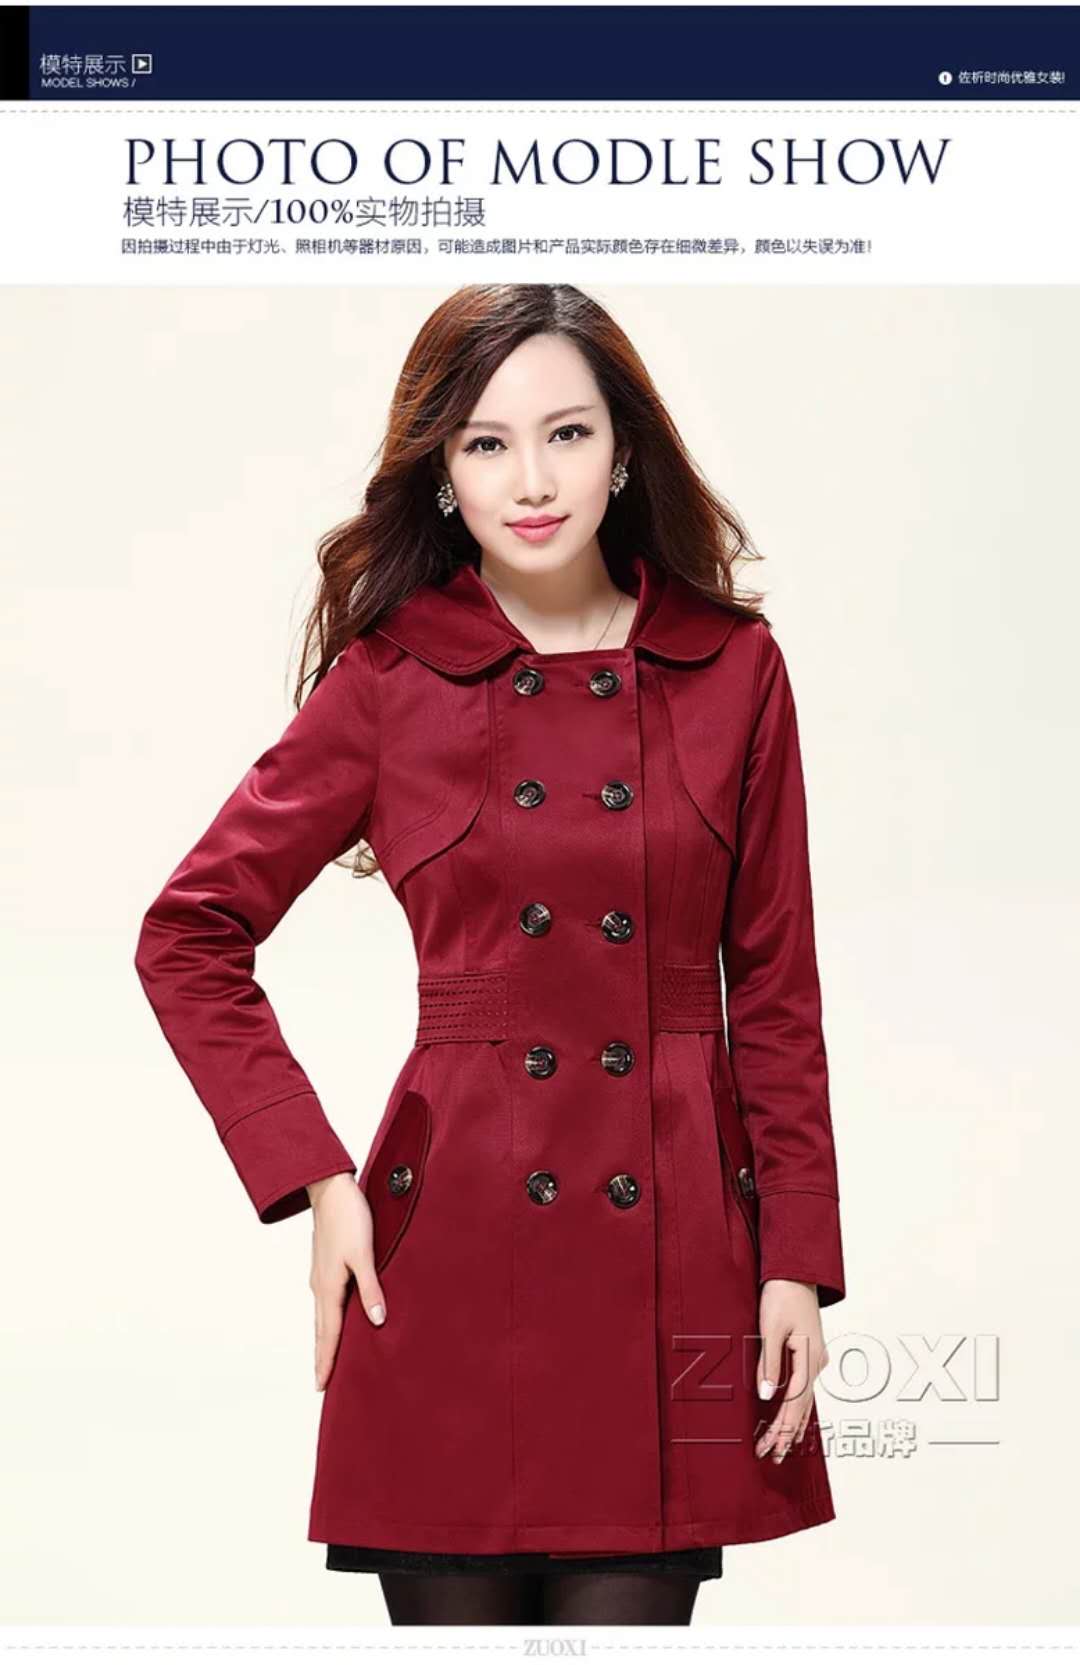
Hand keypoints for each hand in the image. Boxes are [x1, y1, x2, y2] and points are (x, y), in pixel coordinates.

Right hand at [306, 1173, 386, 1390]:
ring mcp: (320, 1276)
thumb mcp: (365, 1254)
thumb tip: (377, 1322)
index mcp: (330, 1287)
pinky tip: (332, 1320)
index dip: (327, 1361)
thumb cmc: (350, 1218)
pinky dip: (326, 1320)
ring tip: (325, 1360)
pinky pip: (324, 1302)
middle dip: (321, 1357)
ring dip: (323, 1340)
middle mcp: (320, 1286)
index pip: (329, 1334)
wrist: (330, 1189)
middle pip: (321, 1330)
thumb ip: (371, 1289)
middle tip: (320, 1384)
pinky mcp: (324, 1265)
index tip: (321, 1387)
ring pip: (321, 1317)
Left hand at [754, 1278, 828, 1462]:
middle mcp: (816, 1363)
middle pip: (801, 1406)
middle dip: (786, 1434)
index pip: (794, 1403)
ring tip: (782, 1448)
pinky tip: (795, 1419)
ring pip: (805, 1399)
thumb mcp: (771, 1329)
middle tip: (772, 1458)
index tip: (770, 1449)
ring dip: (792, 1423)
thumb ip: (769, 1363)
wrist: (796, 1272)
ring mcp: (816, 1359)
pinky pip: (805, 1387)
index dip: (782, 1429)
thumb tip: (766, 1396)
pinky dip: (798, 1406)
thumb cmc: (781, 1297)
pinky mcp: (811, 1353)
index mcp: (808, 1358)